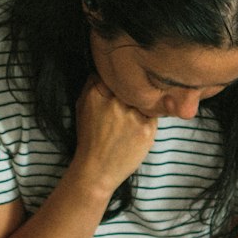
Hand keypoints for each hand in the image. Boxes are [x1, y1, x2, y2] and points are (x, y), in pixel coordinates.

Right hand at [73, 74, 157, 192]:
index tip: (120, 90)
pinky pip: (154, 113)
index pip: (116, 74)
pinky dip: (148, 120)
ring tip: (128, 124)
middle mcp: (114, 101)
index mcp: (96, 92)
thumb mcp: (82, 107)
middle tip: (125, 110)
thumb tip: (108, 68)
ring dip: (142, 107)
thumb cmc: (89, 138)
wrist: (96, 170)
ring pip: (146, 98)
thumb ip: (93, 85)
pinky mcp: (146, 128)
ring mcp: (131, 114)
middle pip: (134, 84)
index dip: (120, 81)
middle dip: (133, 93)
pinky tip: (136, 132)